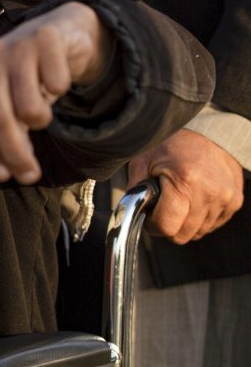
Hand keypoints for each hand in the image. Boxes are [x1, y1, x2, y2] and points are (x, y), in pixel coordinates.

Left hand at [0, 2, 112, 184]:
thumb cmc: (25, 74)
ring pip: (26, 106)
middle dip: (14, 153)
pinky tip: (58, 85)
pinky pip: (56, 83)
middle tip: (29, 175)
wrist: (59, 31)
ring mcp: (17, 44)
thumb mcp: (3, 95)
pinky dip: (60, 92)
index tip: (3, 176)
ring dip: (38, 123)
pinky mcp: (47, 38)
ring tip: (42, 119)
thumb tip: (3, 172)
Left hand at [127, 129, 244, 243]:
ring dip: (184, 222)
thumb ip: (135, 191)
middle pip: (182, 234)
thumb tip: (131, 215)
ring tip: (178, 200)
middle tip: (161, 207)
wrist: (208, 133)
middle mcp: (209, 192)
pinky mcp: (234, 201)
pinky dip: (199, 218)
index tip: (148, 215)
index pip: (167, 226)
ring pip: (198, 232)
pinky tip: (193, 199)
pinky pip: (212, 225)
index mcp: (184, 181)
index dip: (152, 225)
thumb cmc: (171, 145)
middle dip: (168, 225)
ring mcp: (225, 198)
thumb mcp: (143, 161)